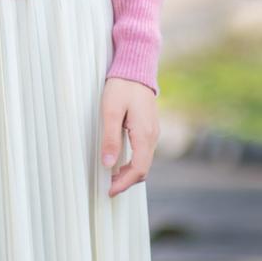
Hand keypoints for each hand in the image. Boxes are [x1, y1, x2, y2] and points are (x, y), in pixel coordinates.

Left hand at [100, 75, 158, 197]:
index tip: (109, 191)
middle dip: (127, 181)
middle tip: (108, 187)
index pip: (138, 169)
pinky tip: (120, 162)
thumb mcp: (110, 112)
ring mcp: (153, 132)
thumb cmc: (121, 87)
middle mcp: (153, 136)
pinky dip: (134, 162)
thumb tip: (108, 164)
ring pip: (145, 162)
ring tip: (111, 177)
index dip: (124, 184)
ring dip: (130, 173)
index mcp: (144, 135)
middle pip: (143, 169)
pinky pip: (145, 152)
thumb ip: (110, 139)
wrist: (136, 68)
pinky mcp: (150, 129)